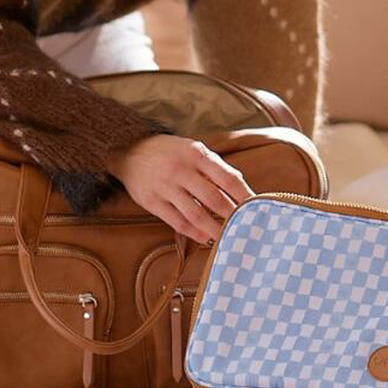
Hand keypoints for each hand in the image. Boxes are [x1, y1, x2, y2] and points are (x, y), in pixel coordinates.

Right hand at [108, 134, 252, 243]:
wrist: (130, 150)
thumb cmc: (170, 152)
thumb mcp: (194, 150)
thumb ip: (215, 167)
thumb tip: (241, 188)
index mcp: (197, 154)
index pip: (227, 178)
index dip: (244, 195)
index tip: (257, 207)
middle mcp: (181, 170)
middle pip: (213, 198)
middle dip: (232, 215)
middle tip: (246, 226)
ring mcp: (165, 187)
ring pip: (195, 214)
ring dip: (214, 228)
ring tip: (228, 237)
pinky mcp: (152, 202)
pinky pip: (177, 221)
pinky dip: (194, 232)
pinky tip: (206, 238)